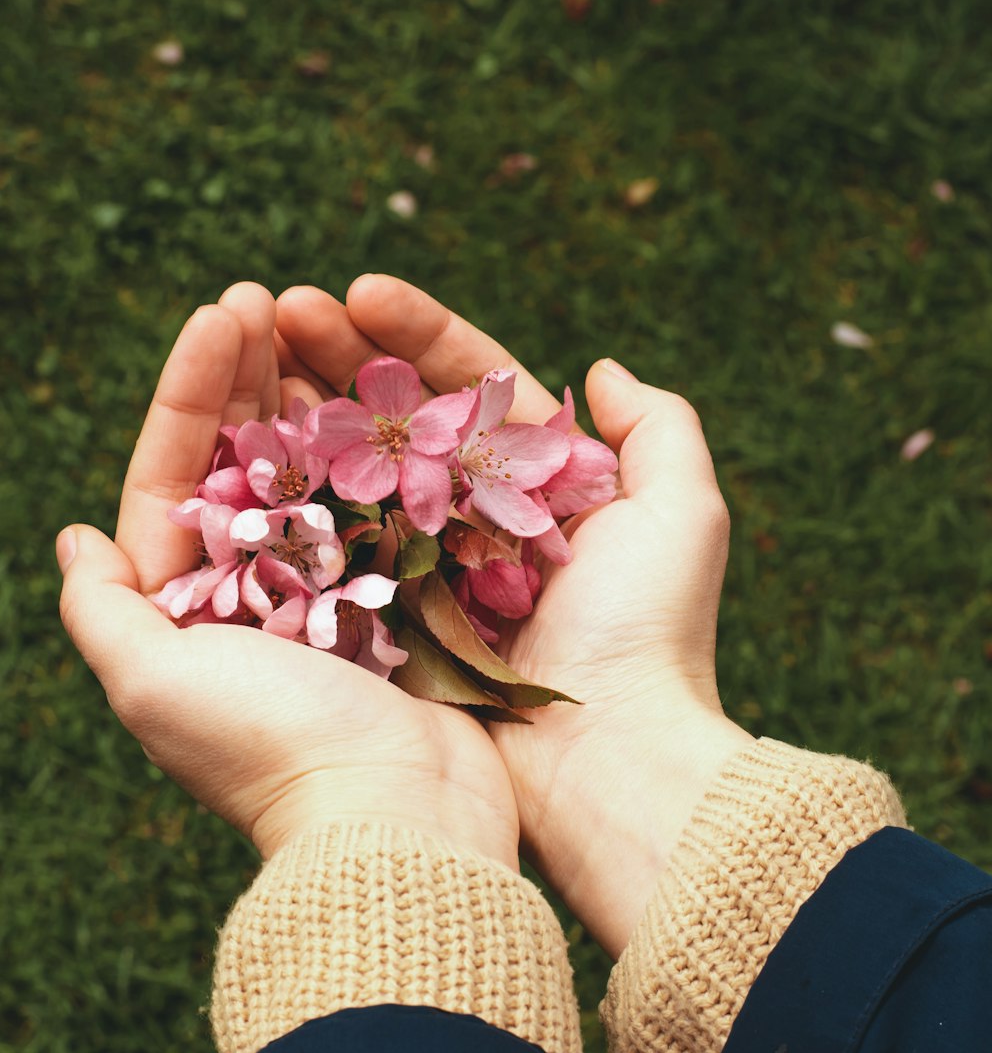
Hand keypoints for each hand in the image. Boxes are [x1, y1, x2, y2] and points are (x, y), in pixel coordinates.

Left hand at [57, 284, 518, 870]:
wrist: (397, 815)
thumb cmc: (269, 747)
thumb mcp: (154, 683)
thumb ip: (103, 610)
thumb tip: (73, 538)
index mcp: (189, 605)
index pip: (174, 474)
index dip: (190, 391)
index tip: (220, 312)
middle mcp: (256, 592)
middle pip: (242, 459)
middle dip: (249, 376)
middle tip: (269, 295)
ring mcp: (333, 591)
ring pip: (316, 470)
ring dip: (313, 394)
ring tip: (323, 318)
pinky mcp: (399, 597)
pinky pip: (383, 503)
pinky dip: (381, 445)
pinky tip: (388, 388)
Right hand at [276, 278, 752, 954]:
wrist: (604, 762)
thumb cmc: (645, 631)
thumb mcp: (683, 514)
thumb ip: (657, 428)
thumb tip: (599, 367)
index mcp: (542, 481)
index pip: (470, 382)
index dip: (415, 331)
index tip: (355, 290)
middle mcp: (477, 517)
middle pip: (400, 414)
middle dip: (342, 354)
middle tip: (277, 304)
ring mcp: (427, 565)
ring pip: (358, 467)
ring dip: (305, 405)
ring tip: (248, 349)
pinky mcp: (389, 615)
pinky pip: (335, 538)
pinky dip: (298, 489)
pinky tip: (250, 439)